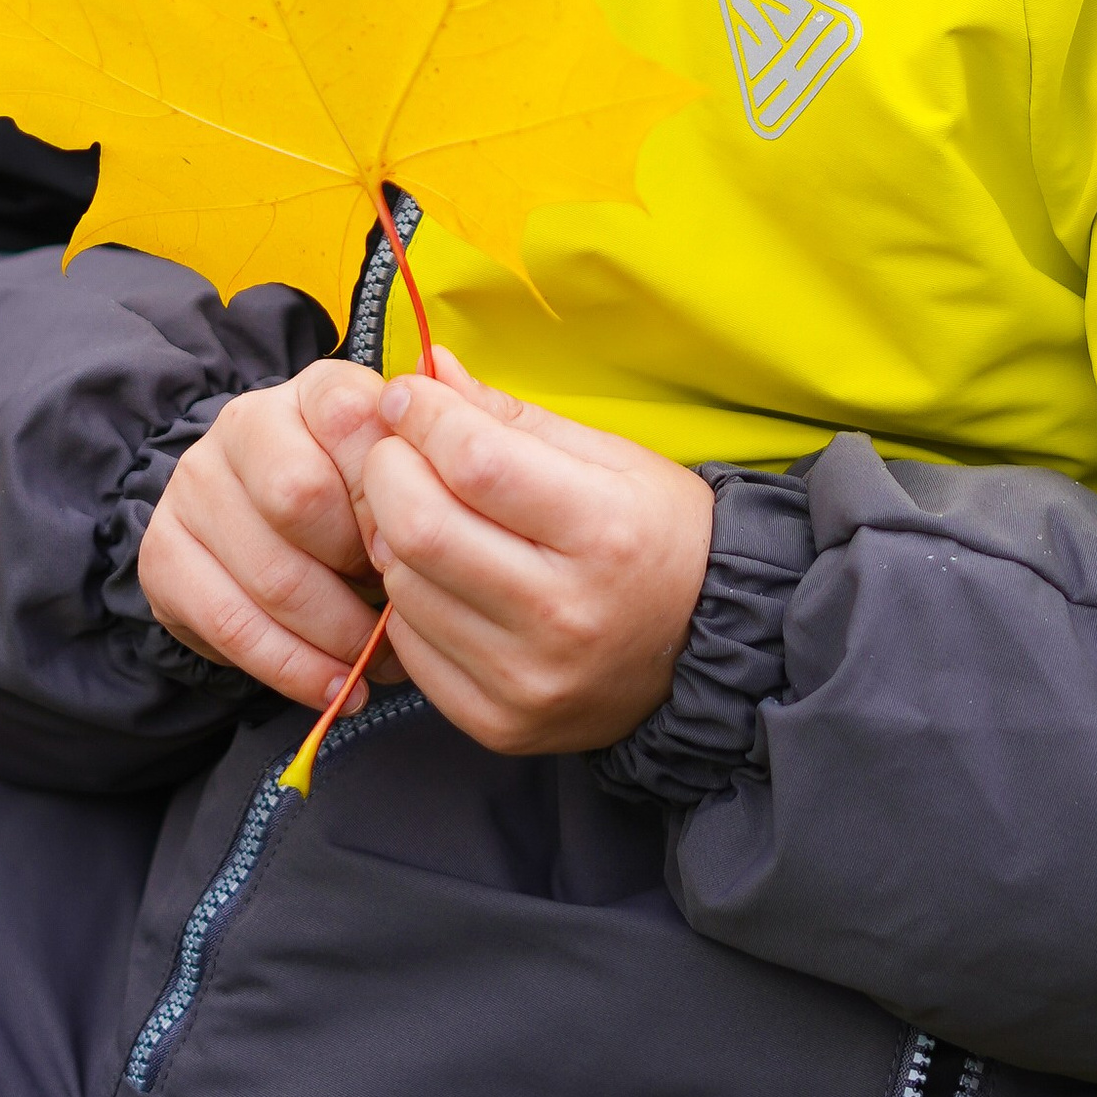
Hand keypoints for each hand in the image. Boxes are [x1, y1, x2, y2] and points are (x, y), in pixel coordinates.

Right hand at [138, 359, 403, 715]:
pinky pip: (231, 626)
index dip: (392, 492)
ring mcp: (196, 485)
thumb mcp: (414, 479)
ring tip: (378, 660)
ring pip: (270, 574)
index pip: (350, 417)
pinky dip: (294, 669)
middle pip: (298, 495)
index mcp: (318, 390)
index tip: (419, 547)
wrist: (276, 548)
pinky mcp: (164, 552)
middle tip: (399, 604)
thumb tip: (456, 395)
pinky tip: (335, 686)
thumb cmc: (370, 513)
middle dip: (360, 568)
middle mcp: (246, 422)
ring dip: (337, 635)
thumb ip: (438, 451)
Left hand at [327, 353, 714, 757]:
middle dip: (388, 469)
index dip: (425, 416)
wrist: (707, 648)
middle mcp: (564, 614)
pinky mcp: (498, 723)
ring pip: (403, 586)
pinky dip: (409, 599)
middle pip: (421, 528)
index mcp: (605, 532)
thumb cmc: (658, 536)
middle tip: (397, 448)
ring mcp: (528, 679)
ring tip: (424, 511)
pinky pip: (410, 647)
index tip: (408, 394)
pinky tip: (440, 576)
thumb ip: (511, 417)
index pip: (477, 463)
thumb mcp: (610, 457)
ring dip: (393, 534)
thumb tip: (430, 372)